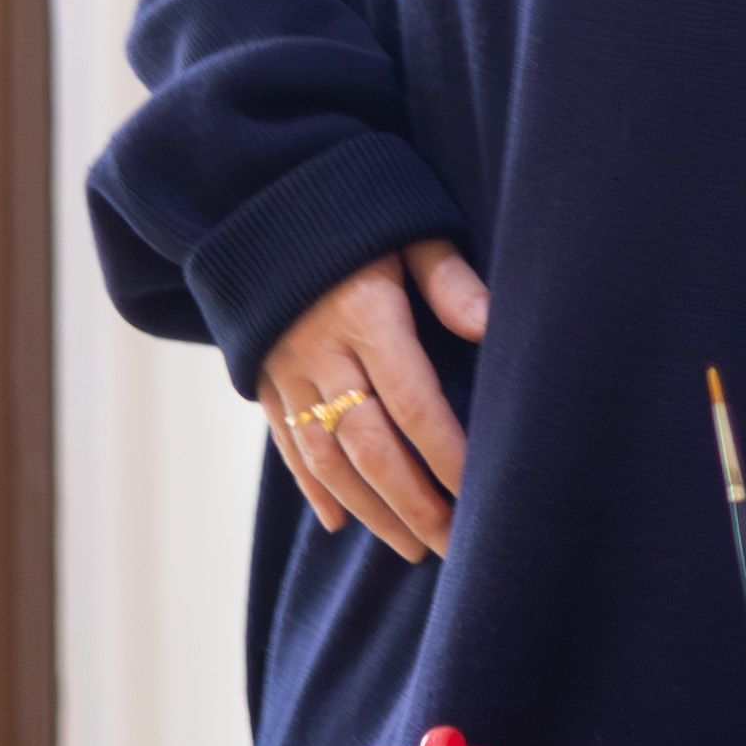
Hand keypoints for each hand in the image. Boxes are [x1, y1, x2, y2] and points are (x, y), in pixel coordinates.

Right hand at [258, 241, 486, 561]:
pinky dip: (313, 488)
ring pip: (327, 458)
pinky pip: (287, 444)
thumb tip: (490, 323)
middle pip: (369, 447)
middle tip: (454, 547)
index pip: (414, 403)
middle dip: (413, 504)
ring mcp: (285, 371)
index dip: (448, 455)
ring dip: (370, 510)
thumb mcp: (408, 227)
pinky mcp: (262, 380)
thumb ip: (448, 278)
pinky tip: (338, 524)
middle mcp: (320, 352)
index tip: (482, 495)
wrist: (255, 197)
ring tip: (412, 547)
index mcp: (364, 315)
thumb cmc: (354, 210)